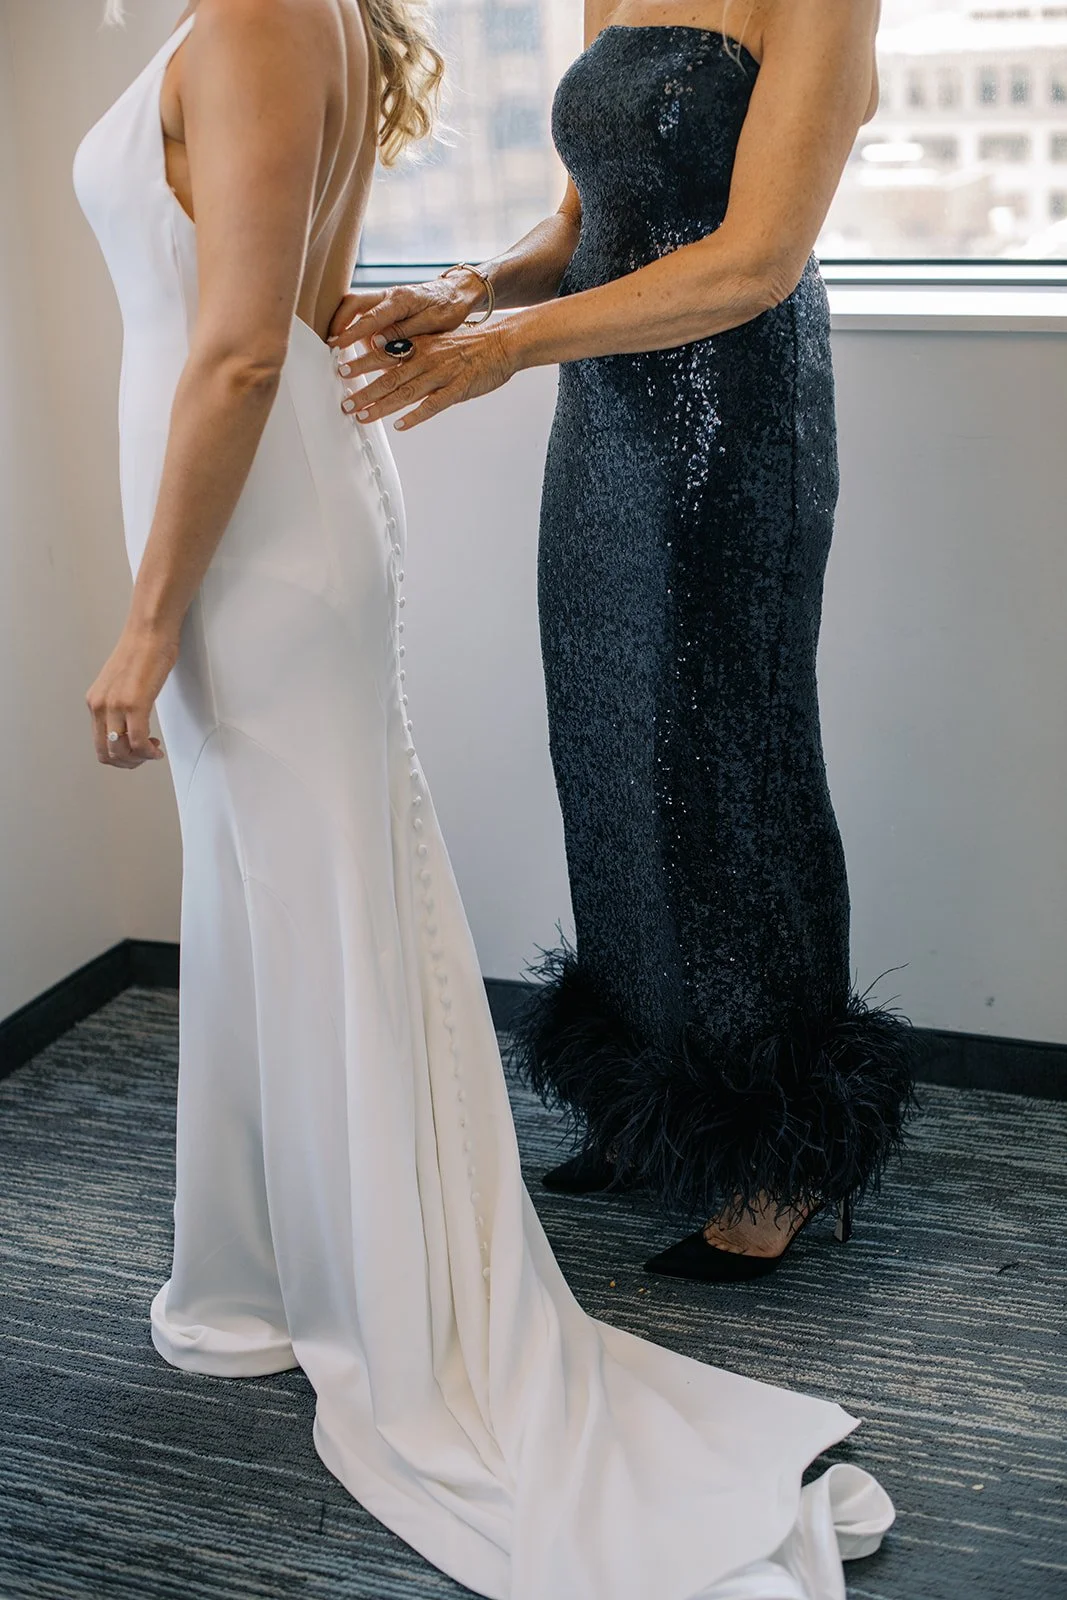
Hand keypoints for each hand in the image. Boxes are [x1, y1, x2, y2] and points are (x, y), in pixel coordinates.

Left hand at [85, 621, 177, 768]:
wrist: (151, 631)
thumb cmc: (144, 651)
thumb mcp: (123, 683)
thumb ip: (121, 704)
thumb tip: (131, 723)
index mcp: (95, 701)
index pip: (99, 744)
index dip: (119, 757)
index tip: (137, 751)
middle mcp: (99, 705)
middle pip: (107, 754)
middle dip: (129, 763)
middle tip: (146, 756)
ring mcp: (115, 706)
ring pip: (120, 752)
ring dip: (139, 759)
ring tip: (153, 751)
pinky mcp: (134, 704)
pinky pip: (137, 742)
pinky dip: (148, 752)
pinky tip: (156, 749)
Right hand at [327, 268, 487, 350]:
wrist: (459, 292)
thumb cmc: (450, 308)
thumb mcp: (431, 324)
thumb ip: (404, 333)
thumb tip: (376, 343)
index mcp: (401, 300)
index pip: (369, 317)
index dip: (351, 333)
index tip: (337, 345)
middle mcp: (390, 295)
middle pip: (353, 303)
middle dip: (339, 322)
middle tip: (331, 343)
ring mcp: (387, 298)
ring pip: (358, 307)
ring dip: (348, 326)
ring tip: (344, 348)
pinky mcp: (389, 305)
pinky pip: (368, 314)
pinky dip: (361, 328)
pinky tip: (362, 346)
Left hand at [338, 320, 516, 431]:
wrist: (502, 343)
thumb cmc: (468, 344)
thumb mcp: (435, 337)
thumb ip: (409, 344)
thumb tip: (380, 344)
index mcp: (420, 344)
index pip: (384, 352)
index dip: (362, 362)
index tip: (341, 369)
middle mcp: (427, 358)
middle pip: (389, 376)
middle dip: (365, 390)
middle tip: (345, 402)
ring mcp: (442, 375)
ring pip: (406, 392)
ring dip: (382, 406)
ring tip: (363, 416)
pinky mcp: (457, 390)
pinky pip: (433, 405)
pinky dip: (415, 415)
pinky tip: (400, 425)